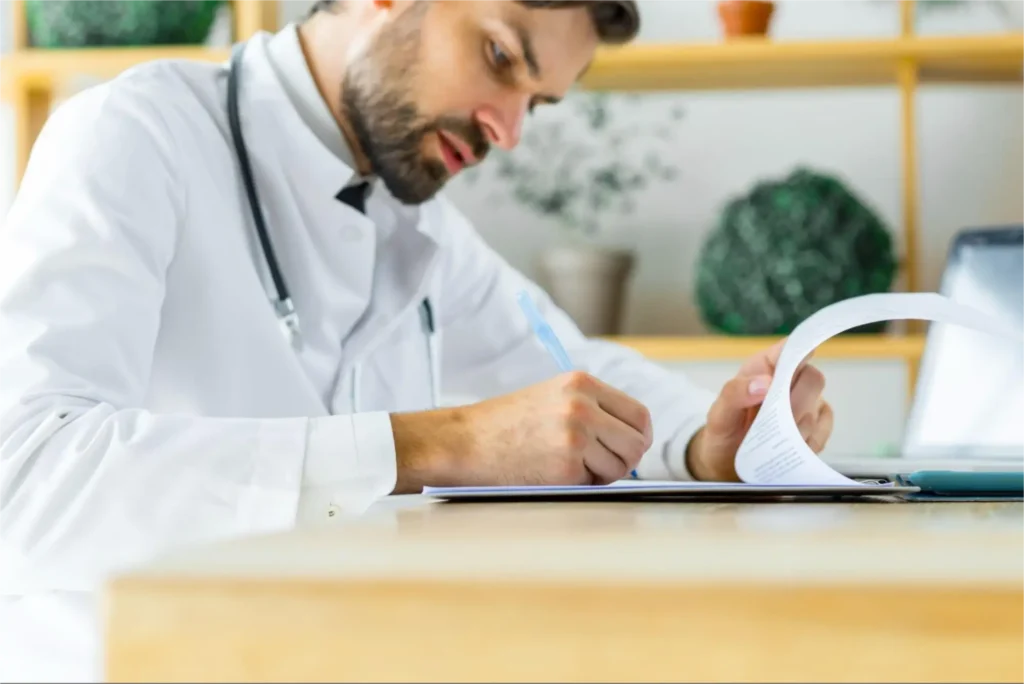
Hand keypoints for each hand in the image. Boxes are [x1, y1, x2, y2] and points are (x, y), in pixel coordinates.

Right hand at [390, 371, 652, 491]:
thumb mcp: (553, 398)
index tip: (629, 447)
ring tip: (567, 466)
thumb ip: (593, 408)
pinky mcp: (566, 468)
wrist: (464, 442)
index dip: (638, 436)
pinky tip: (551, 473)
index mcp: (582, 383)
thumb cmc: (505, 425)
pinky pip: (594, 484)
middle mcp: (583, 406)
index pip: (639, 414)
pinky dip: (579, 485)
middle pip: (636, 443)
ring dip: (601, 474)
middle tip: (600, 465)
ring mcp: (576, 437)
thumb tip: (636, 438)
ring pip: (620, 467)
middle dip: (624, 460)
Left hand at [685, 340, 833, 481]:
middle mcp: (788, 381)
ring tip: (773, 439)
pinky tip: (787, 448)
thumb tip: (764, 383)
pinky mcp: (815, 426)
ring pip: (819, 407)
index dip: (802, 349)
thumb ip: (734, 393)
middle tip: (776, 421)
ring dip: (798, 427)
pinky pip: (823, 430)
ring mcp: (805, 403)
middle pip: (813, 378)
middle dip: (796, 403)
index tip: (805, 358)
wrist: (727, 464)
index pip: (790, 348)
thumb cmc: (723, 431)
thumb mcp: (719, 414)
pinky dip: (807, 442)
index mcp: (763, 367)